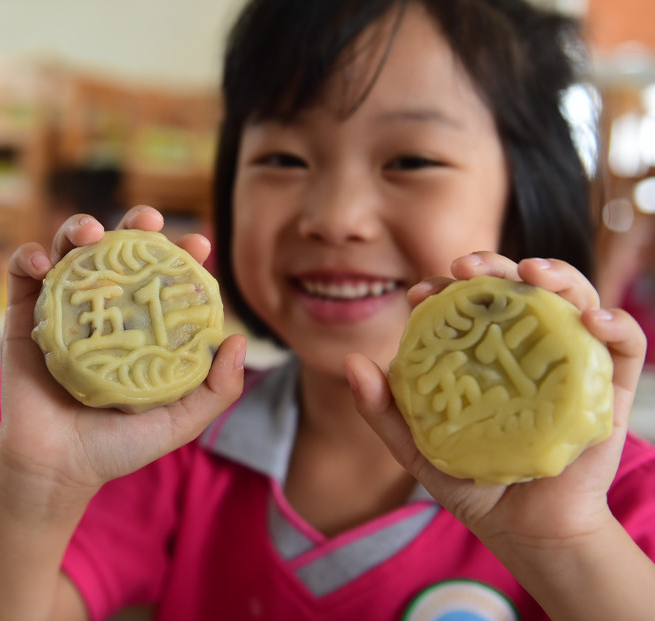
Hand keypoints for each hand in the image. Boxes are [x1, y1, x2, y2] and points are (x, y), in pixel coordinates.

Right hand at [0, 206, 246, 496]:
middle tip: (148, 219)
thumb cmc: (119, 446)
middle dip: (135, 224)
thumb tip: (238, 339)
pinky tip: (42, 263)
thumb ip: (216, 389)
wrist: (56, 468)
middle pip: (119, 251)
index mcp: (140, 326)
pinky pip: (22, 275)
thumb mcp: (180, 421)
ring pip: (71, 251)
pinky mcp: (24, 317)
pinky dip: (28, 257)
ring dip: (79, 228)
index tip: (200, 244)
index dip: (182, 253)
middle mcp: (104, 310)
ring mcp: (63, 309)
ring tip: (91, 233)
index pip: (163, 277)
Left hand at [345, 252, 646, 547]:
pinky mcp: (610, 388)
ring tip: (534, 273)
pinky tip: (593, 320)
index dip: (446, 286)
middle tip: (467, 268)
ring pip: (574, 300)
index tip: (421, 290)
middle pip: (520, 287)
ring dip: (559, 276)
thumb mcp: (417, 446)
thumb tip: (351, 361)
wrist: (525, 531)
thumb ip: (383, 409)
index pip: (469, 303)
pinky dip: (617, 324)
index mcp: (485, 352)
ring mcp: (571, 362)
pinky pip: (624, 347)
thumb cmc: (472, 483)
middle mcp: (529, 347)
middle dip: (495, 264)